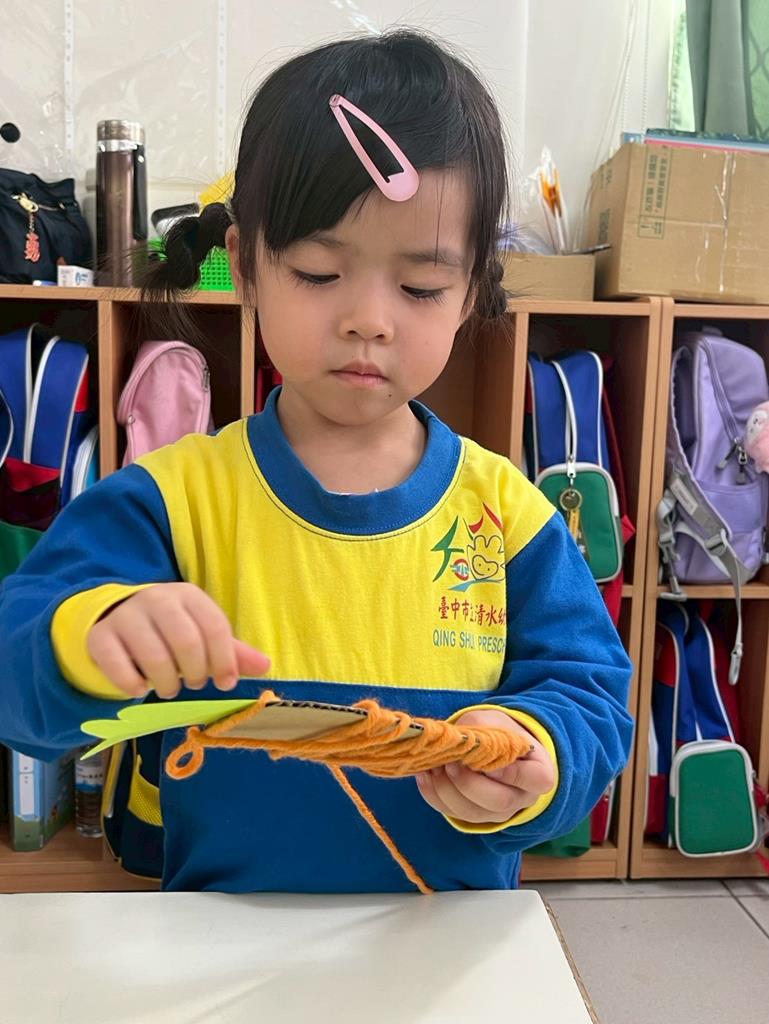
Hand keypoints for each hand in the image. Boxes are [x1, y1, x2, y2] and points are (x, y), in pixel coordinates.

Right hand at [87, 582, 269, 698]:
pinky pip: (118, 665)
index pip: (214, 627)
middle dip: (195, 673)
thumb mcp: (202, 635)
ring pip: (154, 656)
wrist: (116, 618)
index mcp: (188, 595)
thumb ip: (231, 651)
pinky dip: (133, 685)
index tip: (226, 683)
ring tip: (168, 688)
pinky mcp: (100, 636)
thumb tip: (266, 665)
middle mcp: (157, 599)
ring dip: (166, 683)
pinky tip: (140, 687)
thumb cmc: (169, 631)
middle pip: (186, 641)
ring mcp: (126, 616)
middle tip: (194, 685)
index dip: (224, 660)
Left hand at [415, 708, 555, 823]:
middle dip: (470, 784)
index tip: (489, 762)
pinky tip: (425, 775)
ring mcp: (498, 812)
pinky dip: (435, 796)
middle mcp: (522, 798)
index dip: (513, 773)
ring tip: (434, 767)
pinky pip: (453, 813)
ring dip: (448, 791)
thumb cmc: (500, 731)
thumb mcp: (495, 721)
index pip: (537, 780)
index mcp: (538, 773)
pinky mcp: (474, 816)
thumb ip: (481, 730)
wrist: (494, 746)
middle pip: (499, 802)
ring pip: (473, 813)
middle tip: (452, 765)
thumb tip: (458, 744)